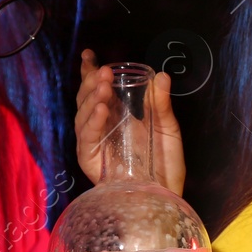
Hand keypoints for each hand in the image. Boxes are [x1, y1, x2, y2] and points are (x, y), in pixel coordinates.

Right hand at [75, 51, 186, 195]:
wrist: (166, 196)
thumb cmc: (166, 166)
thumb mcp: (168, 130)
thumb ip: (162, 105)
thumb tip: (162, 76)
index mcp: (118, 116)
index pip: (98, 90)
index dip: (90, 72)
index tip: (89, 55)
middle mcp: (102, 127)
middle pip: (87, 99)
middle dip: (92, 83)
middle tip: (104, 71)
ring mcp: (95, 143)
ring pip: (83, 116)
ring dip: (91, 98)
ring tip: (103, 86)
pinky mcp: (91, 160)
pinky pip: (87, 138)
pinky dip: (92, 122)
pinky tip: (101, 110)